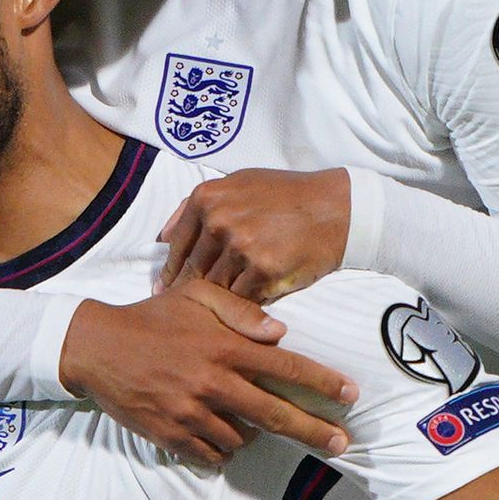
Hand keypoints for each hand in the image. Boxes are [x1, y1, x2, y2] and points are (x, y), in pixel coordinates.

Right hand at [56, 286, 355, 465]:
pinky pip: (211, 454)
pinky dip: (222, 449)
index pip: (285, 367)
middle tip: (340, 443)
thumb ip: (240, 312)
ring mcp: (191, 413)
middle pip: (276, 414)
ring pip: (242, 439)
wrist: (96, 347)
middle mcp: (212, 382)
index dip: (322, 382)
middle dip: (314, 430)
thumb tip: (279, 333)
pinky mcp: (170, 435)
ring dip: (253, 434)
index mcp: (223, 347)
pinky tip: (219, 435)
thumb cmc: (152, 317)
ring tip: (248, 423)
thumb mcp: (196, 296)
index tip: (350, 394)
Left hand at [159, 167, 351, 301]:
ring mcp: (241, 247)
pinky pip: (241, 298)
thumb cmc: (286, 196)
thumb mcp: (238, 183)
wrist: (335, 208)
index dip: (171, 271)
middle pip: (193, 270)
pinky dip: (241, 306)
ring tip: (210, 315)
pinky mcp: (264, 271)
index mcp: (206, 199)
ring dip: (215, 302)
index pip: (177, 246)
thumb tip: (163, 236)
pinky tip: (242, 311)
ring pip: (215, 288)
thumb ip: (196, 206)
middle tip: (183, 310)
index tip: (166, 288)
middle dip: (188, 292)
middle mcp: (219, 221)